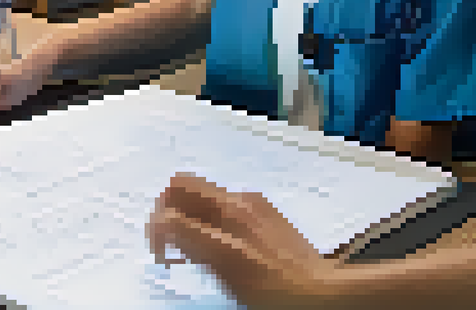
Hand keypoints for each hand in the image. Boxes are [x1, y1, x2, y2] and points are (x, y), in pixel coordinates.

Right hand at [146, 173, 338, 309]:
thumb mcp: (225, 269)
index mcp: (227, 218)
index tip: (159, 249)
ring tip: (193, 246)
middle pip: (183, 185)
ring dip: (188, 212)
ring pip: (203, 192)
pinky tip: (219, 243)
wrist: (320, 291)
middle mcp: (238, 204)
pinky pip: (225, 202)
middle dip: (166, 208)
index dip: (155, 225)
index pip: (172, 204)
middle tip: (168, 239)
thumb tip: (163, 225)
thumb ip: (191, 242)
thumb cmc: (275, 290)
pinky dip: (210, 216)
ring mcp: (252, 203)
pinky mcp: (264, 208)